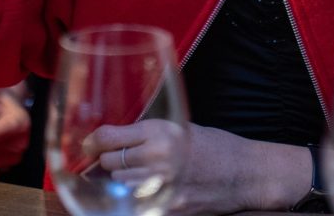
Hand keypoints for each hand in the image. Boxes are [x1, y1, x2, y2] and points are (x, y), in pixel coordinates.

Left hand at [86, 121, 310, 215]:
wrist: (244, 174)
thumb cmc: (215, 146)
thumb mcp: (182, 127)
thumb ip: (150, 132)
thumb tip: (115, 139)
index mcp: (161, 131)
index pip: (109, 138)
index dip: (93, 141)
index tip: (88, 144)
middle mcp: (158, 158)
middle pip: (109, 163)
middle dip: (106, 161)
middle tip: (111, 159)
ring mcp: (161, 188)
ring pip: (117, 186)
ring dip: (117, 181)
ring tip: (129, 176)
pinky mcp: (166, 210)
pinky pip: (134, 204)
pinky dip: (131, 199)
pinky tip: (137, 193)